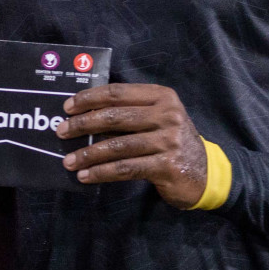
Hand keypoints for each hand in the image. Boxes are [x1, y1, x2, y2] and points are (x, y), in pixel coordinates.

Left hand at [54, 83, 208, 208]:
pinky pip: (126, 168)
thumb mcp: (158, 118)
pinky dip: (102, 172)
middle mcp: (167, 115)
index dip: (90, 98)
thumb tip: (84, 115)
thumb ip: (130, 112)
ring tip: (68, 161)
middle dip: (83, 124)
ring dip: (88, 154)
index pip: (117, 93)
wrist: (207, 173)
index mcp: (162, 96)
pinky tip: (85, 176)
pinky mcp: (168, 166)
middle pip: (115, 117)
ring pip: (118, 145)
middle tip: (61, 132)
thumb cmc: (172, 141)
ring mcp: (169, 141)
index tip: (67, 107)